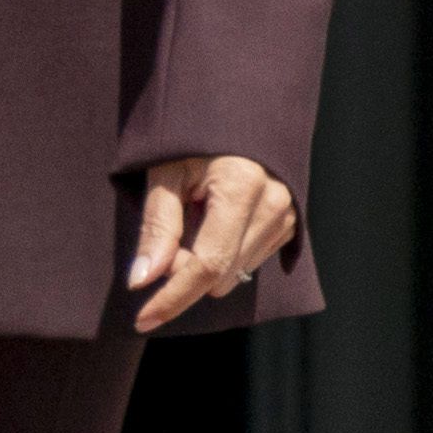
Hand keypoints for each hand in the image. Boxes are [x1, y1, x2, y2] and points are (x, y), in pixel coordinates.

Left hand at [126, 154, 297, 332]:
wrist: (236, 113)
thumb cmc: (193, 138)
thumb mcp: (165, 171)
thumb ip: (157, 226)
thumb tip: (142, 280)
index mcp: (243, 186)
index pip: (206, 263)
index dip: (172, 296)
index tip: (142, 319)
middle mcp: (274, 205)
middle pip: (220, 276)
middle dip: (184, 270)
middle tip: (168, 233)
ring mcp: (288, 217)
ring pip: (234, 276)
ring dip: (205, 262)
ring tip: (196, 215)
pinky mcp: (291, 227)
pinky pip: (249, 264)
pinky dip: (225, 255)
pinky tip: (216, 221)